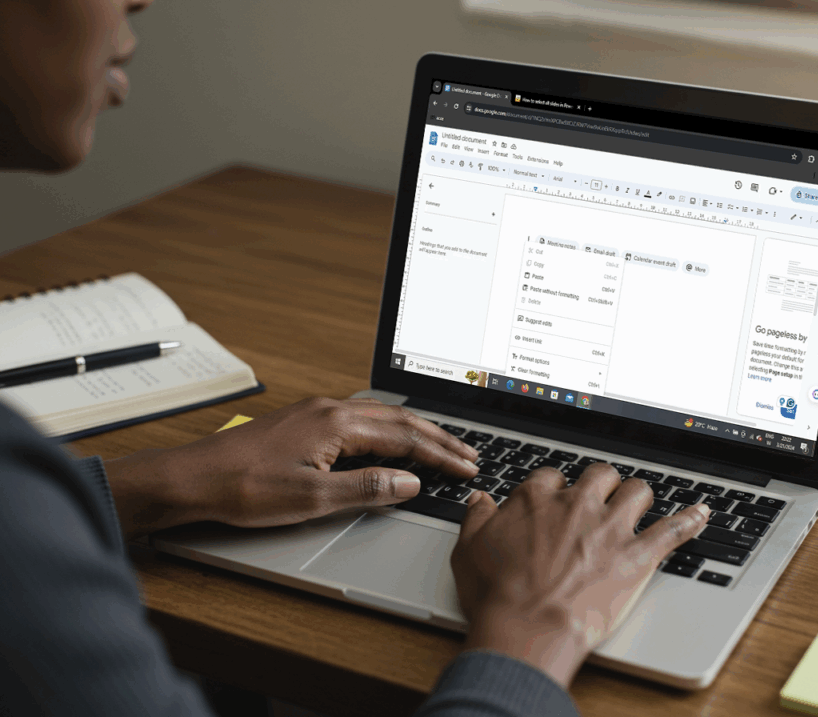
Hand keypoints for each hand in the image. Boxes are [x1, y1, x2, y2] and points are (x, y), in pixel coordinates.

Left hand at [103, 397, 478, 539]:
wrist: (191, 478)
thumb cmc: (242, 488)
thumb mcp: (311, 498)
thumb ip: (366, 489)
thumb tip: (409, 484)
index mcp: (336, 423)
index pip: (404, 437)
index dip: (440, 454)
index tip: (466, 467)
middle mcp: (329, 410)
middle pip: (399, 420)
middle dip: (438, 438)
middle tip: (468, 454)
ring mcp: (316, 412)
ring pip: (381, 417)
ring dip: (415, 433)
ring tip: (442, 447)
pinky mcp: (304, 422)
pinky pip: (361, 420)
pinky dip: (389, 432)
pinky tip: (393, 443)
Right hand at [451, 464, 709, 687]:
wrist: (527, 629)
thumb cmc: (496, 596)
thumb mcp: (467, 550)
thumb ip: (476, 519)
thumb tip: (480, 501)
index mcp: (536, 498)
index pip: (552, 477)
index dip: (556, 489)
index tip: (556, 502)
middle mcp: (576, 503)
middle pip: (600, 474)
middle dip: (602, 484)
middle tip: (600, 499)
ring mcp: (610, 527)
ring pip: (637, 491)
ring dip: (638, 497)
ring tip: (638, 505)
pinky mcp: (637, 554)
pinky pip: (673, 528)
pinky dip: (691, 519)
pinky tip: (702, 513)